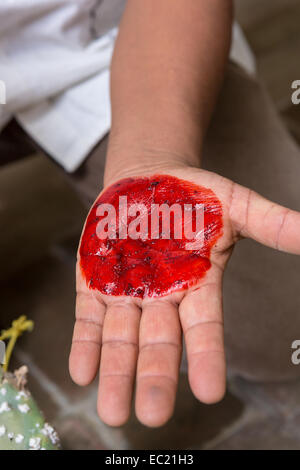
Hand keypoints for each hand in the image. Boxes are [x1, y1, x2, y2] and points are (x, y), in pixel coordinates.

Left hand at [69, 166, 299, 426]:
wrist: (146, 180)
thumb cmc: (193, 196)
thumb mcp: (235, 205)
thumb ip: (271, 223)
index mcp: (197, 285)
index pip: (204, 328)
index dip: (207, 357)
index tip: (210, 392)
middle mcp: (162, 298)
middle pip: (160, 345)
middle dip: (156, 379)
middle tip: (153, 417)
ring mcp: (126, 294)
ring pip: (121, 341)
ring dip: (116, 374)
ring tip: (113, 413)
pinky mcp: (95, 285)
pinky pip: (90, 320)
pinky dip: (86, 345)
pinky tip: (82, 373)